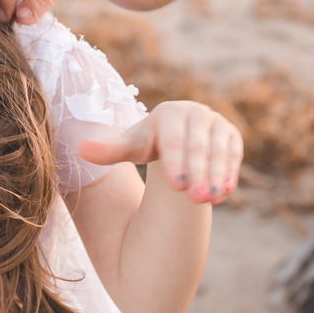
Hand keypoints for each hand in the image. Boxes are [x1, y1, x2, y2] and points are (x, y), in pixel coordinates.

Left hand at [77, 101, 242, 203]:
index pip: (173, 141)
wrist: (173, 138)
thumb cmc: (146, 145)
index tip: (176, 188)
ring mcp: (215, 123)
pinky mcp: (231, 135)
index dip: (176, 164)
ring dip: (217, 176)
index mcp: (168, 113)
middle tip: (197, 199)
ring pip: (218, 151)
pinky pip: (233, 154)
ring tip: (212, 199)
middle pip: (197, 147)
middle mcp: (195, 113)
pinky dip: (230, 172)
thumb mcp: (129, 148)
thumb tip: (80, 149)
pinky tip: (226, 191)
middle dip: (198, 174)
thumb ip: (107, 150)